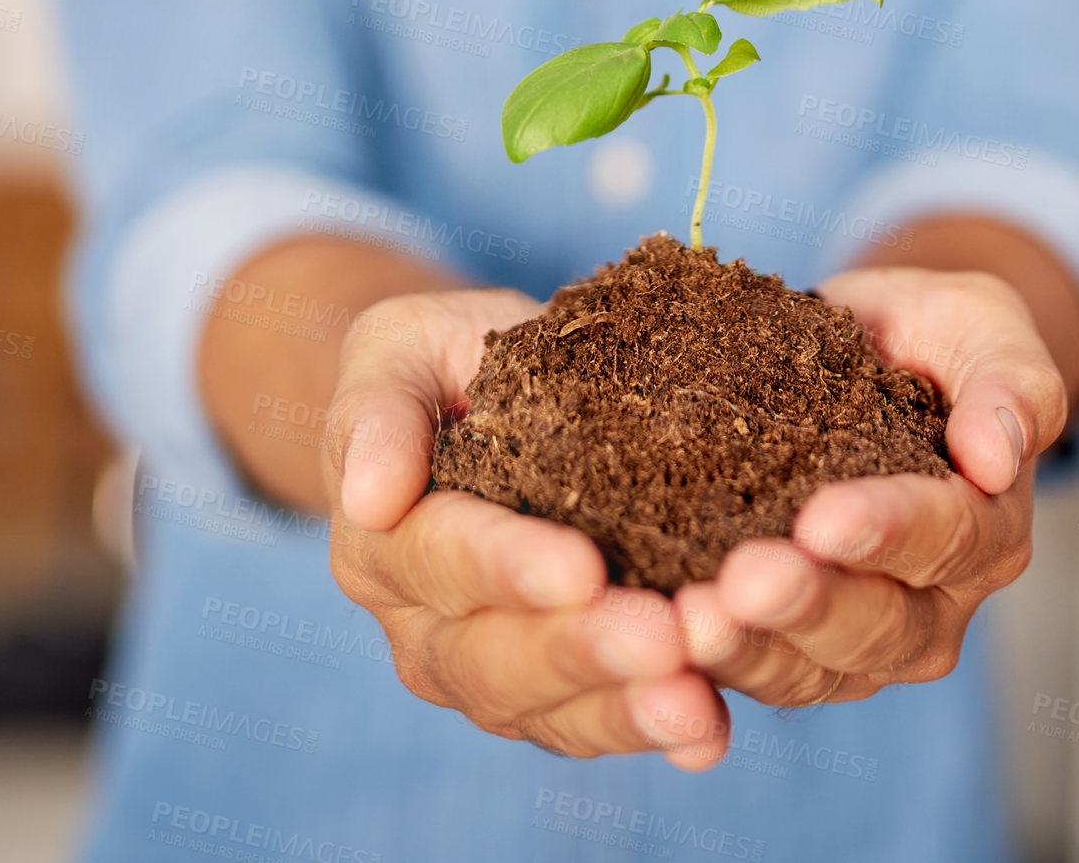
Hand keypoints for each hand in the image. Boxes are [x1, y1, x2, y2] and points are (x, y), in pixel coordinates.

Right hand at [324, 288, 727, 767]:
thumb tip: (370, 495)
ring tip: (695, 701)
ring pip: (549, 711)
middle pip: (494, 660)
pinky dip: (653, 727)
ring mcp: (487, 670)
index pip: (442, 560)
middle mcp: (424, 626)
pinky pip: (596, 723)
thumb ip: (379, 410)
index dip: (509, 569)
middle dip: (582, 653)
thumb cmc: (441, 358)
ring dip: (626, 708)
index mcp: (382, 543)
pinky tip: (708, 732)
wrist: (476, 398)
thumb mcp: (401, 347)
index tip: (582, 569)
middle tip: (664, 639)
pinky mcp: (552, 691)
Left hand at [673, 266, 1066, 719]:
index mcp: (987, 526)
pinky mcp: (792, 643)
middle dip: (808, 606)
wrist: (869, 348)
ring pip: (811, 669)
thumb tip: (997, 455)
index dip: (885, 531)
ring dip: (750, 650)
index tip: (823, 519)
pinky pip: (755, 667)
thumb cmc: (931, 334)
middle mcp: (934, 599)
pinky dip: (708, 666)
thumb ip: (1010, 381)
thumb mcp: (982, 327)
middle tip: (742, 583)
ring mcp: (862, 633)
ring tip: (689, 624)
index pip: (945, 537)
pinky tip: (661, 641)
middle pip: (878, 624)